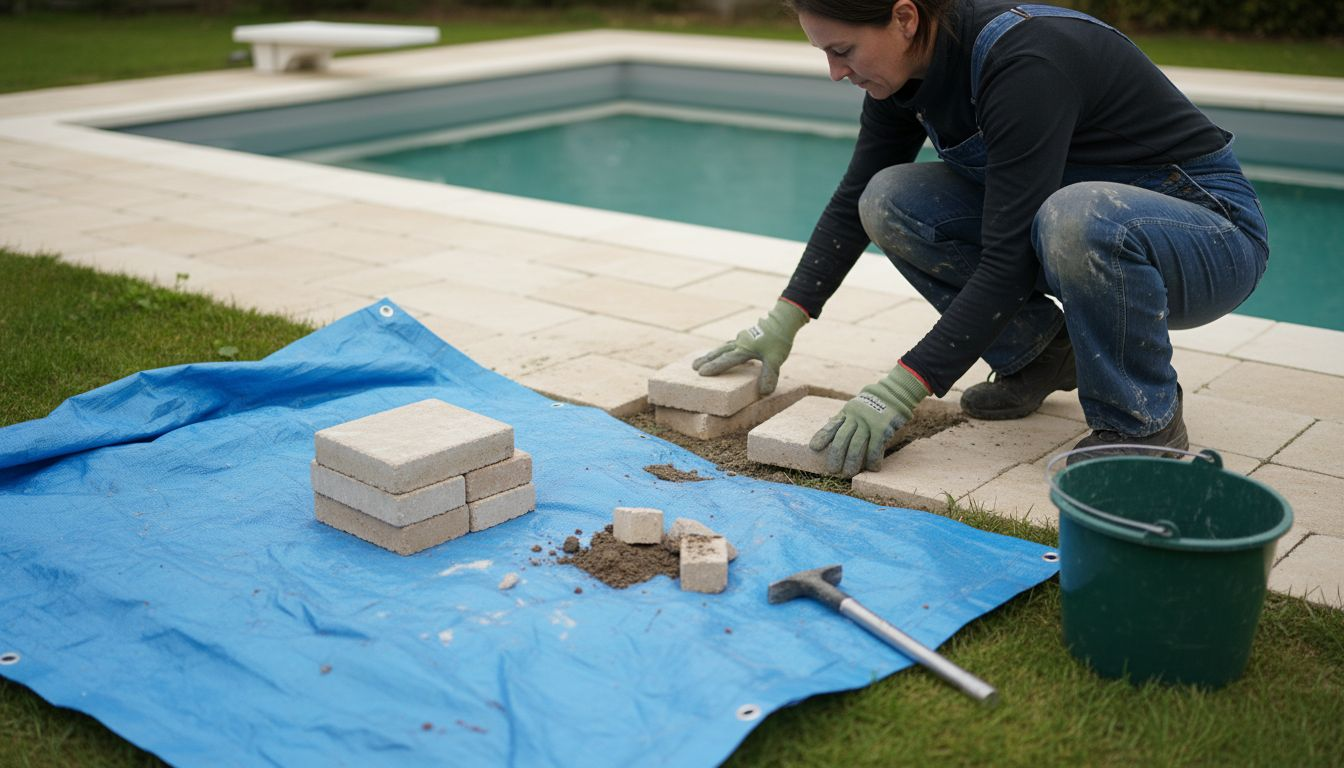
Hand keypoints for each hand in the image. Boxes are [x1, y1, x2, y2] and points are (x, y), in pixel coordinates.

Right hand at [693, 299, 807, 394]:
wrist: (783, 320)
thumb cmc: (779, 340)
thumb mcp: (776, 359)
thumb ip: (769, 375)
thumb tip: (764, 392)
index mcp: (744, 349)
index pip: (726, 360)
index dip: (714, 367)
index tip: (701, 373)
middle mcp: (740, 343)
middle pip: (719, 352)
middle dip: (706, 360)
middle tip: (693, 367)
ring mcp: (742, 338)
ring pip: (723, 348)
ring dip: (712, 354)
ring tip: (702, 360)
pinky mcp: (746, 337)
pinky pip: (730, 345)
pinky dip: (723, 350)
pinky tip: (724, 352)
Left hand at [809, 364, 928, 476]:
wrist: (894, 394)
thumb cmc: (872, 405)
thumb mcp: (854, 408)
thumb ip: (844, 420)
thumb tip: (829, 432)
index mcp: (847, 413)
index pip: (832, 426)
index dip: (822, 437)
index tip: (814, 448)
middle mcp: (855, 417)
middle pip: (841, 438)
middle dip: (836, 456)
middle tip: (832, 470)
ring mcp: (869, 422)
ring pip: (856, 445)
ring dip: (851, 461)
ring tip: (848, 473)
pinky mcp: (882, 428)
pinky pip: (875, 447)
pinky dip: (873, 459)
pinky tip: (872, 468)